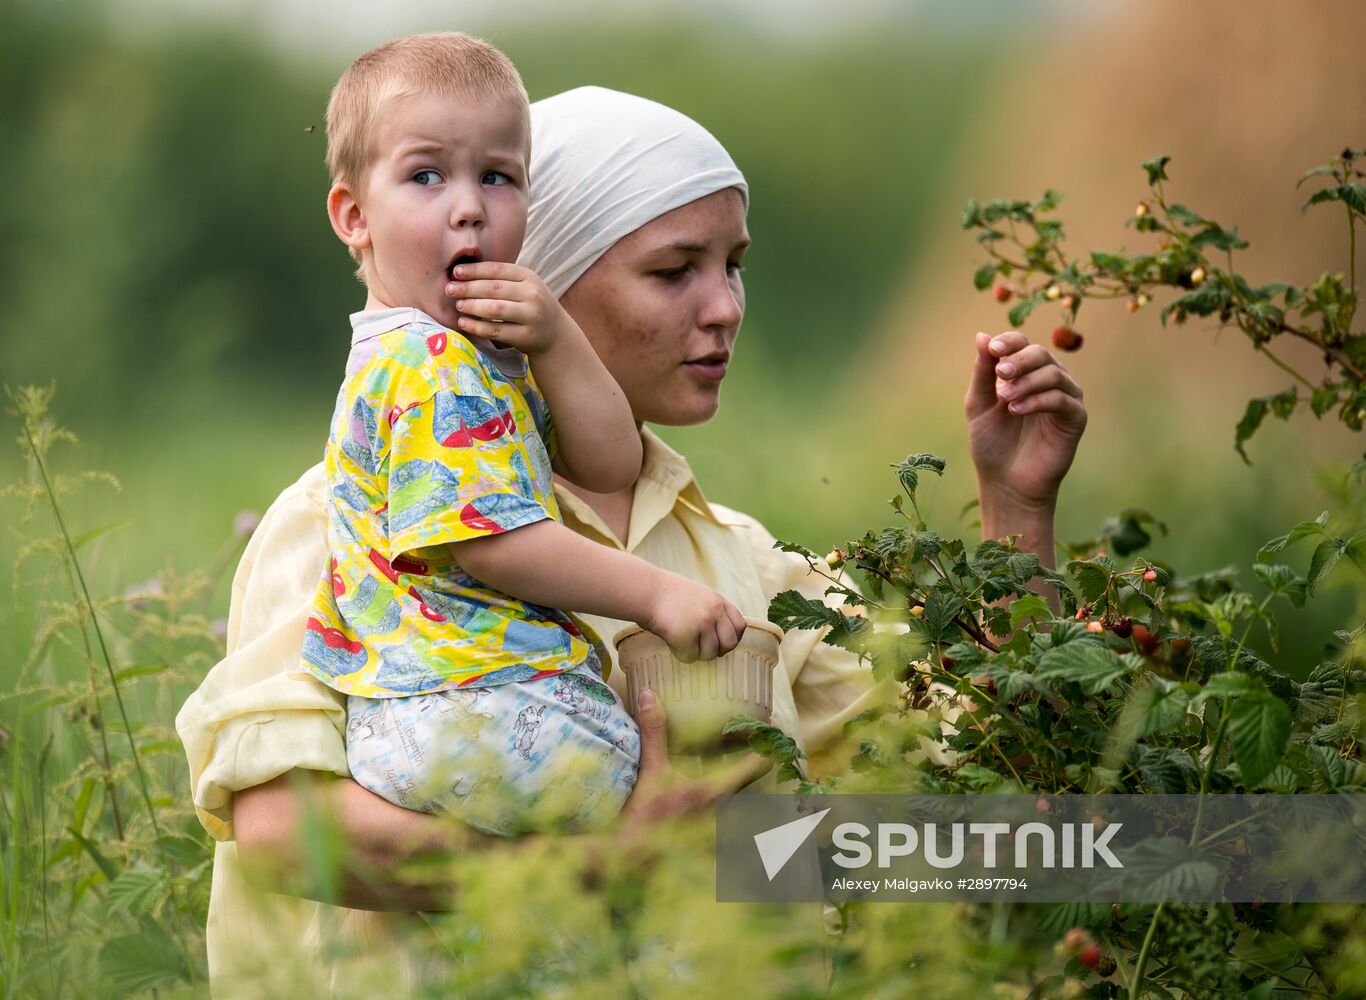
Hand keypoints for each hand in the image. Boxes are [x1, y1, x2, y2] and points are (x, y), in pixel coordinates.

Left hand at [445, 261, 579, 355]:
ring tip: (457, 305)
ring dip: (472, 306)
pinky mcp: (526, 336)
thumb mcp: (524, 286)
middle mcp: (532, 294)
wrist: (555, 334)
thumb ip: (501, 279)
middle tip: (449, 289)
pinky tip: (464, 323)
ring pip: (494, 309)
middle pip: (493, 288)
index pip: (497, 269)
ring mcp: (531, 316)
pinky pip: (496, 330)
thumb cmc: (530, 305)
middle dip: (468, 288)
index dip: (474, 270)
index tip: (455, 272)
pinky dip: (477, 326)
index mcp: (529, 277)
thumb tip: (462, 273)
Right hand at [614, 690, 772, 856]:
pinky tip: (723, 790)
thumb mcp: (650, 770)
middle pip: (757, 779)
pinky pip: (733, 814)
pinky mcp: (711, 836)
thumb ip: (654, 732)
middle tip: (758, 736)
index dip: (770, 743)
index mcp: (716, 789)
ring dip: (747, 778)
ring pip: (747, 797)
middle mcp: (725, 808)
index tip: (773, 726)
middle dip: (760, 757)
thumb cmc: (644, 818)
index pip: (759, 764)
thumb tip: (649, 694)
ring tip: (743, 758)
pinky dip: (736, 799)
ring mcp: (720, 825)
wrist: (632, 860)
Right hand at [642, 574, 747, 661]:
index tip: (719, 641)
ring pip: (710, 653)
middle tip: (701, 648)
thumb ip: (710, 611)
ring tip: (681, 642)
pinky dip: (681, 654)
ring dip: (697, 653)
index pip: (740, 625)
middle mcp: (714, 611)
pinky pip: (690, 657)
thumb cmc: (664, 593)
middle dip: (717, 650)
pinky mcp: (686, 636)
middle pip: (730, 643)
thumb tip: (718, 638)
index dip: (731, 637)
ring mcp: (701, 624)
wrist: (645, 590)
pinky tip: (671, 642)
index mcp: (718, 600)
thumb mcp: (697, 595)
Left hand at [965, 331, 1086, 507]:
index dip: (1009, 342)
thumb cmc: (992, 443)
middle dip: (1018, 361)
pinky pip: (1062, 400)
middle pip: (1039, 354)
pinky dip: (1038, 400)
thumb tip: (981, 335)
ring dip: (1026, 382)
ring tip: (1004, 399)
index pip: (1021, 344)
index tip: (992, 349)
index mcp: (1024, 372)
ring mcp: (1065, 397)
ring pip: (1053, 374)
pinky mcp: (1075, 418)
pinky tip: (1016, 410)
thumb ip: (982, 372)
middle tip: (1000, 374)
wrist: (1005, 481)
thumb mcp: (979, 405)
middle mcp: (1048, 380)